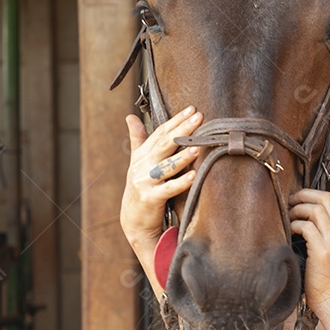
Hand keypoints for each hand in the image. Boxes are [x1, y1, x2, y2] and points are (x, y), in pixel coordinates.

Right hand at [120, 106, 202, 251]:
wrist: (133, 219)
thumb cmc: (141, 186)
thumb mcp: (137, 162)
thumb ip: (138, 139)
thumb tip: (130, 116)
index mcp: (142, 155)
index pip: (160, 133)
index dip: (175, 120)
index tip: (191, 109)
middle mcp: (142, 166)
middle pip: (164, 145)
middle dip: (182, 130)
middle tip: (199, 117)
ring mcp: (145, 182)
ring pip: (167, 167)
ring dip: (183, 156)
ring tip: (197, 146)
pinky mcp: (151, 199)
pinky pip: (169, 189)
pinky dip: (181, 182)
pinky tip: (193, 176)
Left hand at [288, 189, 329, 315]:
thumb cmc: (329, 280)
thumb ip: (327, 234)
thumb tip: (305, 218)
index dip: (314, 195)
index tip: (300, 200)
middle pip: (325, 198)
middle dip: (304, 195)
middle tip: (291, 202)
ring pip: (315, 209)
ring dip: (297, 209)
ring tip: (289, 218)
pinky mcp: (322, 251)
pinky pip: (306, 227)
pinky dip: (295, 225)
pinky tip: (290, 232)